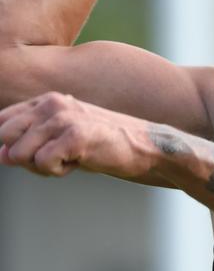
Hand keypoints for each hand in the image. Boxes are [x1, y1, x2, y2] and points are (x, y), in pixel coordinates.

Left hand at [0, 92, 150, 178]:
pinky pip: (42, 163)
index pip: (1, 122)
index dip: (11, 145)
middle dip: (24, 157)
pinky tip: (80, 161)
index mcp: (46, 100)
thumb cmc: (102, 143)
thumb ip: (29, 142)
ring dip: (43, 167)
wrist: (142, 146)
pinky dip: (58, 171)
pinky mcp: (75, 135)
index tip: (40, 151)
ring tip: (71, 158)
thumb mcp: (61, 138)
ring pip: (20, 154)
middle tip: (56, 157)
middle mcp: (52, 104)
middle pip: (5, 139)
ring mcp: (63, 118)